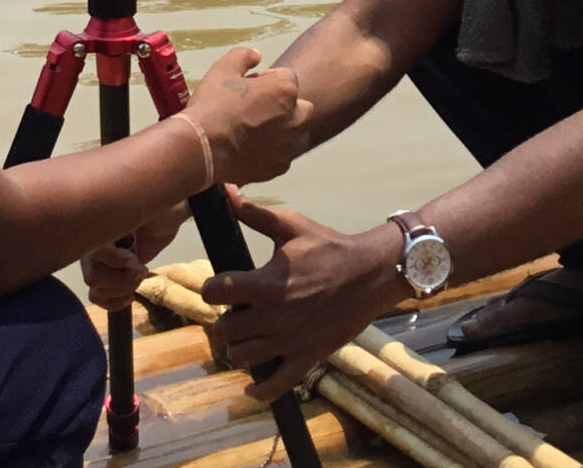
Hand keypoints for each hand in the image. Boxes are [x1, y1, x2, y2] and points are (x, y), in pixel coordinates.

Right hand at [79, 204, 188, 310]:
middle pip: (92, 276)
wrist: (165, 216)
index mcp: (98, 225)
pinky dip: (114, 302)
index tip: (134, 258)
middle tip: (140, 268)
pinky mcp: (109, 276)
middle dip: (121, 279)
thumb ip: (136, 211)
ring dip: (121, 290)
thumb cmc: (157, 206)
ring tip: (139, 276)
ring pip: (96, 289)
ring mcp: (98, 262)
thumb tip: (127, 225)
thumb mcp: (149, 203)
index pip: (93, 252)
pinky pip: (98, 297)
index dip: (113, 261)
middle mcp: (92, 244)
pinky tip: (129, 294)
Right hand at [182, 48, 314, 186]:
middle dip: (284, 106)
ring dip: (283, 130)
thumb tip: (256, 55)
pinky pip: (283, 156)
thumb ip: (244, 55)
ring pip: (296, 134)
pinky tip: (250, 150)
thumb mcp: (223, 69)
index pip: (286, 77)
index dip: (265, 80)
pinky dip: (272, 153)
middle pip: (300, 106)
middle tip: (256, 109)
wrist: (201, 149)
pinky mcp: (279, 168)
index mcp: (285, 90)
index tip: (247, 88)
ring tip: (254, 132)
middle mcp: (296, 118)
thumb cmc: (213, 106)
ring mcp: (289, 146)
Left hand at [200, 197, 404, 399]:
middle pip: (224, 330)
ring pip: (242, 357)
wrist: (371, 273)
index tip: (219, 285)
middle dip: (224, 319)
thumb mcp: (291, 225)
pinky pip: (276, 385)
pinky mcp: (307, 358)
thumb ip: (254, 214)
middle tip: (235, 311)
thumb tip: (225, 191)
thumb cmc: (329, 247)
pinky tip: (250, 386)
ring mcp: (289, 342)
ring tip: (245, 336)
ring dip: (237, 348)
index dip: (211, 288)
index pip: (214, 292)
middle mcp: (273, 317)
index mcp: (265, 284)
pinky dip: (259, 391)